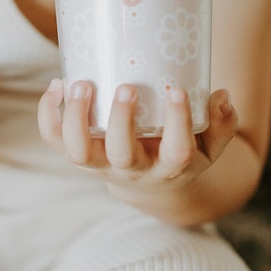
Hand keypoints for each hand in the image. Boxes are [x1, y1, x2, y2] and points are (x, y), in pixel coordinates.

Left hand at [37, 81, 237, 195]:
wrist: (151, 185)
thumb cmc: (182, 151)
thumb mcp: (210, 146)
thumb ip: (222, 123)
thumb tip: (222, 95)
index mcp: (170, 167)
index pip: (177, 152)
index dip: (178, 123)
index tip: (177, 90)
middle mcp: (133, 169)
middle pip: (121, 154)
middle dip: (121, 121)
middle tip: (127, 86)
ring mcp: (101, 164)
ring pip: (80, 153)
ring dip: (77, 119)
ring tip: (82, 84)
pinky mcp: (78, 155)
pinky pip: (55, 142)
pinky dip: (49, 115)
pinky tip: (56, 85)